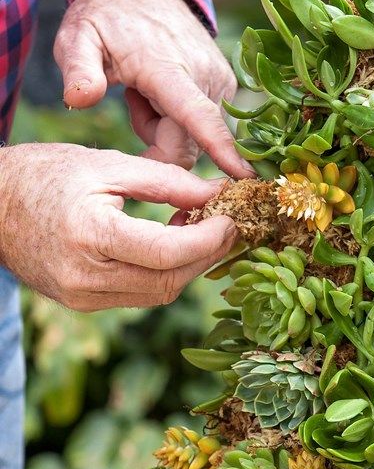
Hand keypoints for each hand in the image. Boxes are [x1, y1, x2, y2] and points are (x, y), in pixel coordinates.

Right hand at [0, 143, 236, 310]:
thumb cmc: (46, 174)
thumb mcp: (107, 164)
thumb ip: (166, 181)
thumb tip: (217, 191)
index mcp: (90, 236)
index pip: (167, 252)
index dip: (208, 240)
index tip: (231, 219)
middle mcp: (85, 276)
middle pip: (169, 280)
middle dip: (206, 255)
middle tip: (227, 226)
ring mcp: (82, 296)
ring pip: (158, 294)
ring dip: (188, 267)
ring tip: (200, 231)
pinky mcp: (82, 303)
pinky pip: (139, 295)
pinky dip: (163, 273)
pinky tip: (171, 245)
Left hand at [53, 0, 252, 176]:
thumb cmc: (106, 16)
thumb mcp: (77, 38)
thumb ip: (77, 71)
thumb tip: (80, 99)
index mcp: (168, 69)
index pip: (199, 118)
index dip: (220, 149)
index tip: (244, 175)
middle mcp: (205, 76)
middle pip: (188, 145)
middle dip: (155, 141)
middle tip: (132, 102)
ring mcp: (221, 81)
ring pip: (195, 138)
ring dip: (166, 128)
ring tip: (145, 90)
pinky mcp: (228, 85)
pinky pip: (203, 125)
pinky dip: (179, 118)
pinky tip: (162, 88)